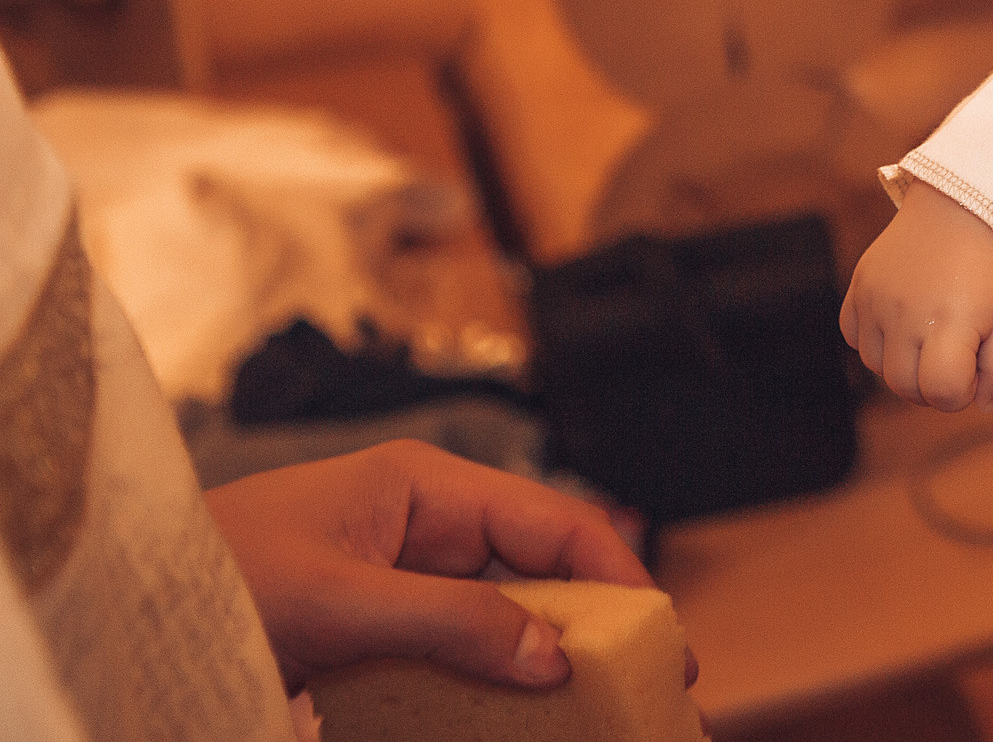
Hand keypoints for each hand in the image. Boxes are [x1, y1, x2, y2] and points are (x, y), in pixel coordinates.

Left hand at [204, 440, 676, 695]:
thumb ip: (449, 621)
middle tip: (646, 683)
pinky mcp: (376, 632)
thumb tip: (551, 656)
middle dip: (593, 625)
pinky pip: (454, 656)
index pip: (550, 517)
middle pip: (538, 570)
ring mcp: (400, 580)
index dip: (615, 570)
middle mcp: (424, 526)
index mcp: (425, 485)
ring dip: (544, 663)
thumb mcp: (337, 599)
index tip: (659, 631)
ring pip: (502, 619)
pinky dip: (489, 687)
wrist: (123, 611)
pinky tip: (518, 720)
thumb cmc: (212, 576)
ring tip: (595, 711)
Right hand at [843, 182, 992, 410]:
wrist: (963, 206)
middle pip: (905, 388)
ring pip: (877, 369)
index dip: (962, 393)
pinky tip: (904, 318)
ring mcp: (875, 299)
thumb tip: (981, 403)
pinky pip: (854, 339)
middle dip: (934, 384)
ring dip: (905, 364)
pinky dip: (877, 340)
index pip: (942, 392)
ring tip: (931, 331)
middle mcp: (905, 312)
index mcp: (952, 321)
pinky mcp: (857, 288)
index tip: (974, 367)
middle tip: (956, 350)